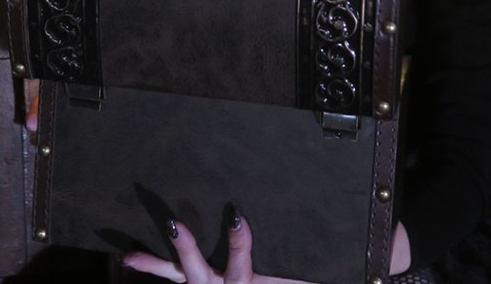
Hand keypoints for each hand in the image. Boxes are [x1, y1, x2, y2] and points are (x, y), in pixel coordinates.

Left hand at [121, 214, 312, 283]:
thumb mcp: (297, 279)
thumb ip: (317, 270)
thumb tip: (363, 257)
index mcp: (245, 282)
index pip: (240, 259)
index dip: (237, 240)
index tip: (235, 215)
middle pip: (200, 270)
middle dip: (186, 247)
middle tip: (173, 223)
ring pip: (178, 276)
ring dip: (155, 263)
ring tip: (128, 255)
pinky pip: (171, 278)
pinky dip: (151, 267)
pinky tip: (127, 257)